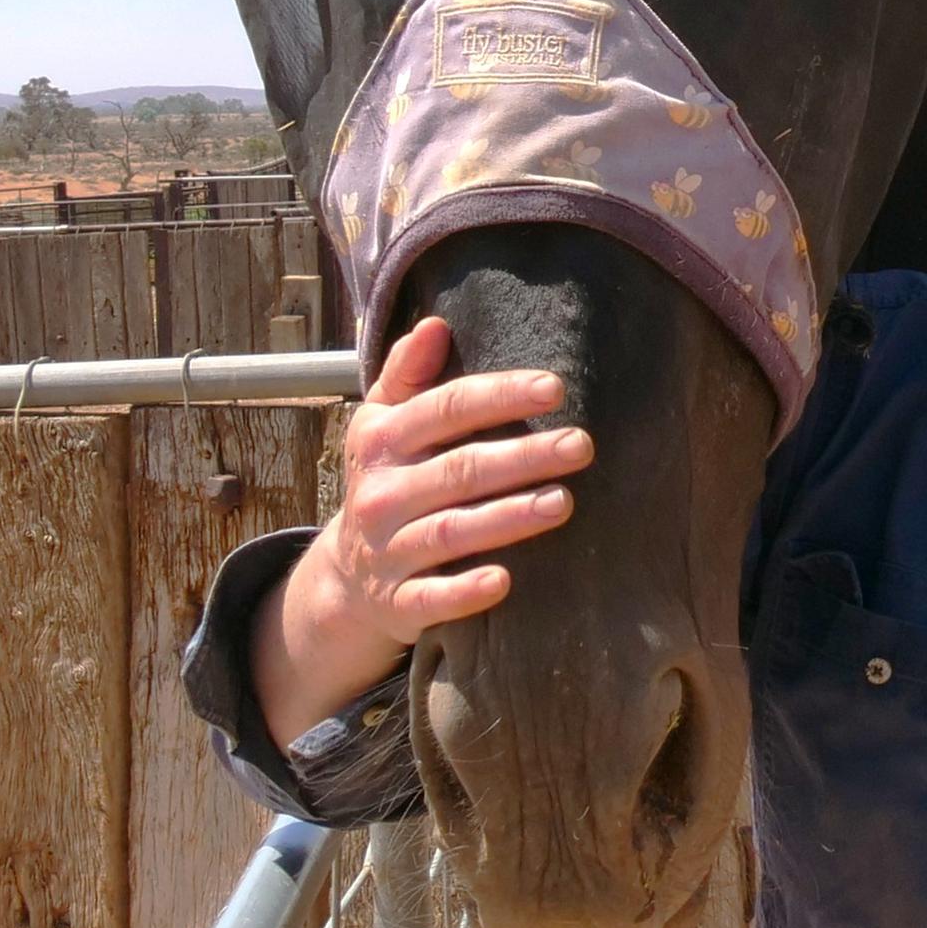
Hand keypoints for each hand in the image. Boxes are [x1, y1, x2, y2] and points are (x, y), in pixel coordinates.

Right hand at [258, 316, 587, 735]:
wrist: (345, 576)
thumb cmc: (388, 482)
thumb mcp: (382, 424)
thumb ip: (408, 375)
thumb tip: (436, 325)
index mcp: (381, 441)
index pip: (445, 409)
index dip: (499, 396)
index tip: (555, 387)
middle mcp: (380, 494)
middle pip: (460, 470)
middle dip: (523, 456)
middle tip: (581, 445)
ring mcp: (388, 550)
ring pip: (452, 531)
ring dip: (508, 517)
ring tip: (563, 502)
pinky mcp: (397, 602)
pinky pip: (431, 598)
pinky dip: (465, 592)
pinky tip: (505, 580)